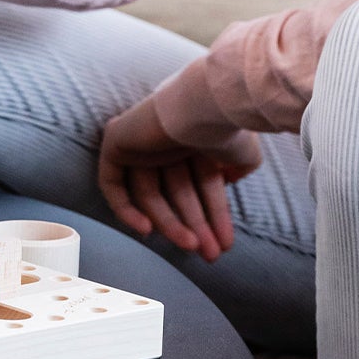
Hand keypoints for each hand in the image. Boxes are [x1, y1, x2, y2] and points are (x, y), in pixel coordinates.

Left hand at [97, 95, 261, 262]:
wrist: (206, 103)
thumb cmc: (228, 126)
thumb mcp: (244, 153)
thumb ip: (239, 166)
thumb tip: (230, 179)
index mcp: (196, 139)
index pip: (202, 185)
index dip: (214, 216)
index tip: (224, 243)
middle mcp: (168, 141)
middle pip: (178, 194)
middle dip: (195, 226)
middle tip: (210, 254)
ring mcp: (141, 142)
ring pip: (151, 196)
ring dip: (171, 224)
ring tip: (194, 247)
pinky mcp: (116, 142)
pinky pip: (114, 185)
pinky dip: (127, 210)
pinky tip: (148, 231)